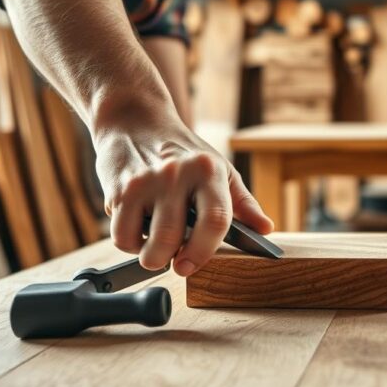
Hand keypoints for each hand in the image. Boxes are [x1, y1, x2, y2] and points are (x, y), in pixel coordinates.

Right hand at [94, 118, 272, 275]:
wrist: (135, 121)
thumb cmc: (182, 151)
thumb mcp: (219, 168)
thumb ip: (243, 202)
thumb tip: (265, 229)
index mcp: (208, 170)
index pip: (216, 220)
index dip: (206, 252)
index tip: (194, 266)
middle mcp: (177, 174)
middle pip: (175, 239)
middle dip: (174, 261)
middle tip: (175, 259)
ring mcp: (146, 182)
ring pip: (147, 244)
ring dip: (151, 254)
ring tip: (156, 240)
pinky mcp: (120, 190)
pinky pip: (121, 236)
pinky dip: (128, 240)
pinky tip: (137, 225)